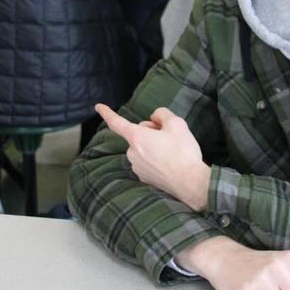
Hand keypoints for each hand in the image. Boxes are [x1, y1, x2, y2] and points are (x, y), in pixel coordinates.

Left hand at [95, 103, 209, 210]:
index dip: (107, 113)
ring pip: (143, 148)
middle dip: (151, 132)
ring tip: (172, 152)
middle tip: (170, 136)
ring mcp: (137, 167)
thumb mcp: (177, 124)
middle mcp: (132, 153)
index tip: (98, 106)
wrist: (191, 182)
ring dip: (154, 146)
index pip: (117, 122)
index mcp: (137, 137)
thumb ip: (162, 114)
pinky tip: (170, 163)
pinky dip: (156, 159)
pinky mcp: (144, 178)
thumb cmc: (183, 152)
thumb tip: (155, 118)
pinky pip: (147, 162)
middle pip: (138, 134)